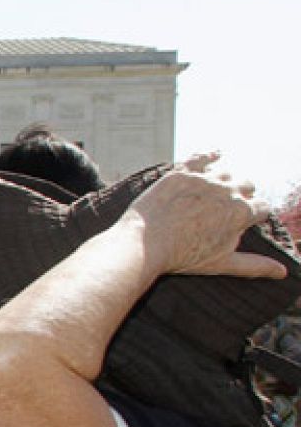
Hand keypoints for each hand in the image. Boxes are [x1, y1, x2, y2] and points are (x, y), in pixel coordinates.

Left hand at [127, 167, 287, 280]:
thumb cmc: (183, 256)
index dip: (254, 215)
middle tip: (228, 207)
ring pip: (225, 172)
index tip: (246, 220)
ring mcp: (203, 179)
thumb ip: (255, 265)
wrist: (145, 243)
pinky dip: (210, 155)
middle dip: (242, 195)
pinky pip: (200, 157)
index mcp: (242, 212)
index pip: (261, 207)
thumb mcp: (223, 263)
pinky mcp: (180, 172)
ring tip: (218, 190)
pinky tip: (216, 154)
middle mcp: (227, 190)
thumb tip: (283, 272)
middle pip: (246, 186)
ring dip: (225, 180)